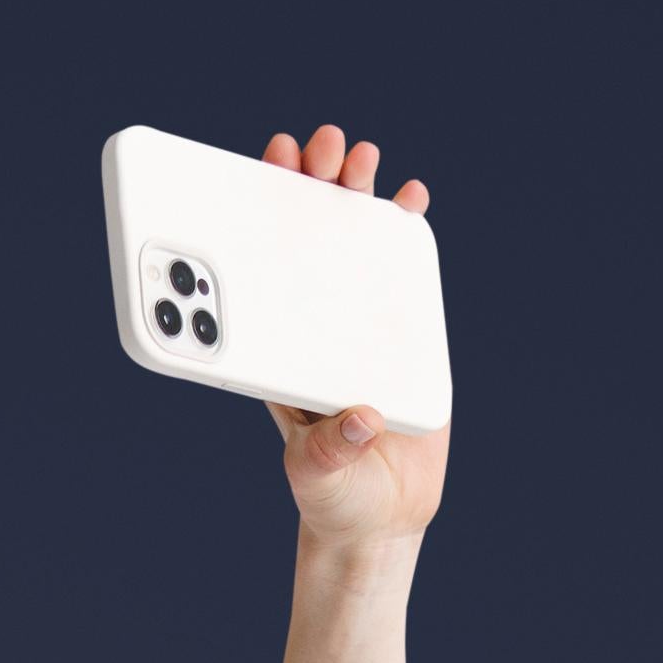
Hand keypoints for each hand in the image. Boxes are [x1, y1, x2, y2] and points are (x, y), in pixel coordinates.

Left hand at [259, 125, 450, 555]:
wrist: (381, 514)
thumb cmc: (334, 495)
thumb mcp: (320, 477)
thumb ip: (330, 451)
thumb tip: (359, 420)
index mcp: (275, 354)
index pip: (256, 276)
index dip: (252, 222)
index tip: (255, 175)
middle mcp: (310, 326)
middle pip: (301, 242)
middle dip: (306, 188)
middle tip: (314, 148)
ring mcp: (356, 321)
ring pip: (349, 243)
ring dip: (353, 195)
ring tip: (359, 156)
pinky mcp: (401, 328)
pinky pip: (401, 269)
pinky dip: (403, 229)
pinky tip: (410, 198)